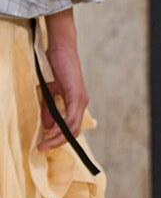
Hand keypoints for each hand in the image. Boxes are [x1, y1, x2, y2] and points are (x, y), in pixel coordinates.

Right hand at [37, 10, 88, 148]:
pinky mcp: (77, 96)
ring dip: (58, 138)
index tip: (45, 144)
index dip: (59, 138)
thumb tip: (47, 127)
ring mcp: (81, 100)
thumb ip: (49, 109)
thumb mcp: (49, 92)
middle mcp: (81, 104)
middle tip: (42, 148)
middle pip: (73, 131)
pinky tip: (51, 132)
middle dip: (58, 142)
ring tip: (45, 143)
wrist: (61, 50)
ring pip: (73, 127)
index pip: (71, 128)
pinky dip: (62, 127)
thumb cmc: (55, 67)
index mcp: (76, 103)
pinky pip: (70, 117)